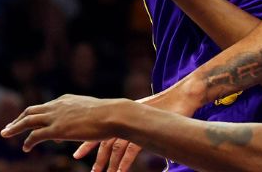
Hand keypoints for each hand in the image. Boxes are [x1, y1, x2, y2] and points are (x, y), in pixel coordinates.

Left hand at [1, 95, 126, 151]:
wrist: (112, 115)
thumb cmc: (108, 116)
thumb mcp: (91, 113)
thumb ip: (81, 117)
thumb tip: (78, 126)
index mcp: (65, 100)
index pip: (44, 107)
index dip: (34, 115)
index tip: (26, 121)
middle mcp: (57, 105)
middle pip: (31, 111)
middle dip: (18, 119)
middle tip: (8, 127)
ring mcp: (56, 116)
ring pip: (28, 120)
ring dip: (15, 127)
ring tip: (5, 134)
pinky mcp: (57, 129)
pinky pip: (36, 135)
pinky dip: (28, 141)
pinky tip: (25, 148)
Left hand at [73, 85, 199, 170]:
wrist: (184, 96)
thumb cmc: (167, 107)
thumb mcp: (147, 117)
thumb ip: (137, 128)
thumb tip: (131, 141)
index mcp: (124, 114)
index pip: (101, 129)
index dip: (89, 142)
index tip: (77, 154)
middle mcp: (127, 118)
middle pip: (106, 140)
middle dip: (98, 157)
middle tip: (92, 171)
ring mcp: (136, 123)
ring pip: (117, 146)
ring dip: (111, 163)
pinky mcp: (147, 129)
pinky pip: (132, 149)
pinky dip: (125, 162)